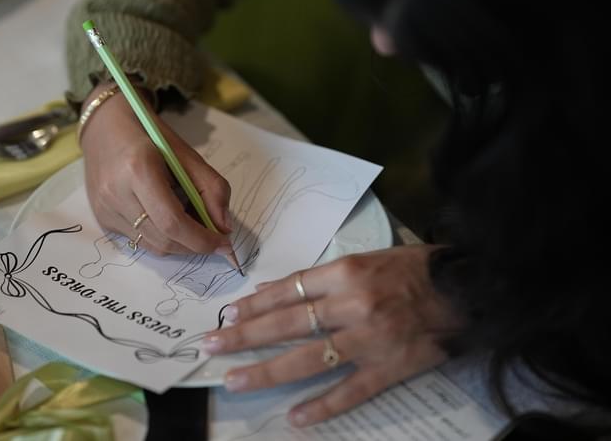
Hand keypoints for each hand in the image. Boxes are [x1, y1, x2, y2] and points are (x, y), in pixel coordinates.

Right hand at [79, 83, 233, 256]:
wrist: (105, 125)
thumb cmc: (149, 134)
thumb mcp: (186, 153)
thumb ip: (211, 188)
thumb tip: (224, 227)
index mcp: (139, 170)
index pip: (173, 222)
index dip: (202, 239)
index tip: (224, 244)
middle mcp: (116, 193)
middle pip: (164, 239)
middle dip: (195, 245)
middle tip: (215, 238)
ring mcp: (105, 208)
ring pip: (153, 246)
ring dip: (180, 244)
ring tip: (192, 225)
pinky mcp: (102, 218)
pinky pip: (139, 240)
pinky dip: (162, 237)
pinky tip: (168, 220)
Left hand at [202, 245, 461, 426]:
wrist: (467, 289)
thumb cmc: (413, 269)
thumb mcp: (364, 260)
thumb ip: (320, 277)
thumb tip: (275, 290)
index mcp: (346, 273)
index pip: (288, 290)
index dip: (254, 305)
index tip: (227, 315)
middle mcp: (352, 304)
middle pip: (288, 323)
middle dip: (245, 336)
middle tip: (211, 345)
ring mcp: (370, 339)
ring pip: (309, 359)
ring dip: (268, 372)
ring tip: (235, 381)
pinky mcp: (390, 368)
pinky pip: (350, 390)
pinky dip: (323, 406)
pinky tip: (296, 418)